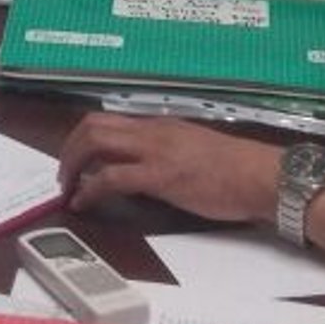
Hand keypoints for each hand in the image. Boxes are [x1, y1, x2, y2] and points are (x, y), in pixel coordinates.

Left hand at [59, 115, 280, 224]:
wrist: (260, 176)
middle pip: (93, 125)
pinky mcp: (159, 176)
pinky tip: (83, 202)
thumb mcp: (193, 151)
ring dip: (73, 165)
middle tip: (65, 175)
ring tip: (67, 188)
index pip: (110, 120)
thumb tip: (142, 168)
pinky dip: (90, 189)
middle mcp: (152, 131)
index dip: (85, 138)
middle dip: (70, 149)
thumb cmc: (236, 170)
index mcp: (161, 125)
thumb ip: (166, 153)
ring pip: (96, 142)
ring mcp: (154, 151)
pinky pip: (111, 177)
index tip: (77, 159)